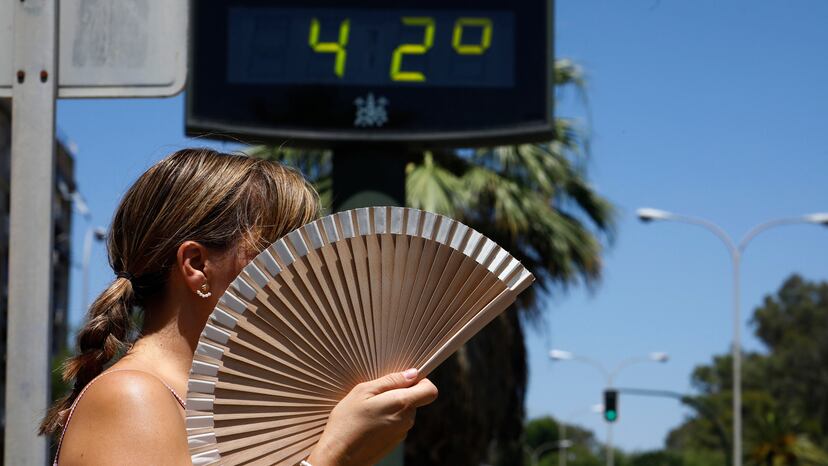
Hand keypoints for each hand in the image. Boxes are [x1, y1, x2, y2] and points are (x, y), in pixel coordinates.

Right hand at [306, 368, 437, 465]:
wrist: (338, 456)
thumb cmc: (347, 422)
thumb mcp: (363, 391)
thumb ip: (391, 380)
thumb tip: (412, 374)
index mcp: (402, 404)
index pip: (430, 390)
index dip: (421, 381)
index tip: (405, 380)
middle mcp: (407, 420)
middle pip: (415, 400)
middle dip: (400, 394)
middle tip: (375, 396)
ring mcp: (401, 434)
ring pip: (404, 412)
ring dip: (391, 407)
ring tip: (368, 411)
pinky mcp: (394, 443)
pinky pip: (396, 424)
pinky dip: (386, 420)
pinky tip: (368, 423)